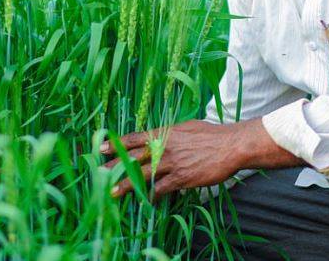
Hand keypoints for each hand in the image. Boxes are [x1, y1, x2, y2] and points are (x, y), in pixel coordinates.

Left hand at [99, 118, 301, 200]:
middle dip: (114, 166)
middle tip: (98, 173)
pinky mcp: (182, 178)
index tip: (101, 148)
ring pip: (142, 175)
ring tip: (112, 192)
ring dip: (126, 185)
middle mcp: (164, 148)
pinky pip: (161, 189)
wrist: (230, 146)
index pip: (134, 138)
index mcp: (164, 133)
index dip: (117, 144)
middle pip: (133, 158)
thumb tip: (159, 136)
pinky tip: (145, 201)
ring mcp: (172, 163)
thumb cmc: (211, 134)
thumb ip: (170, 133)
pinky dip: (152, 195)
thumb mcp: (186, 127)